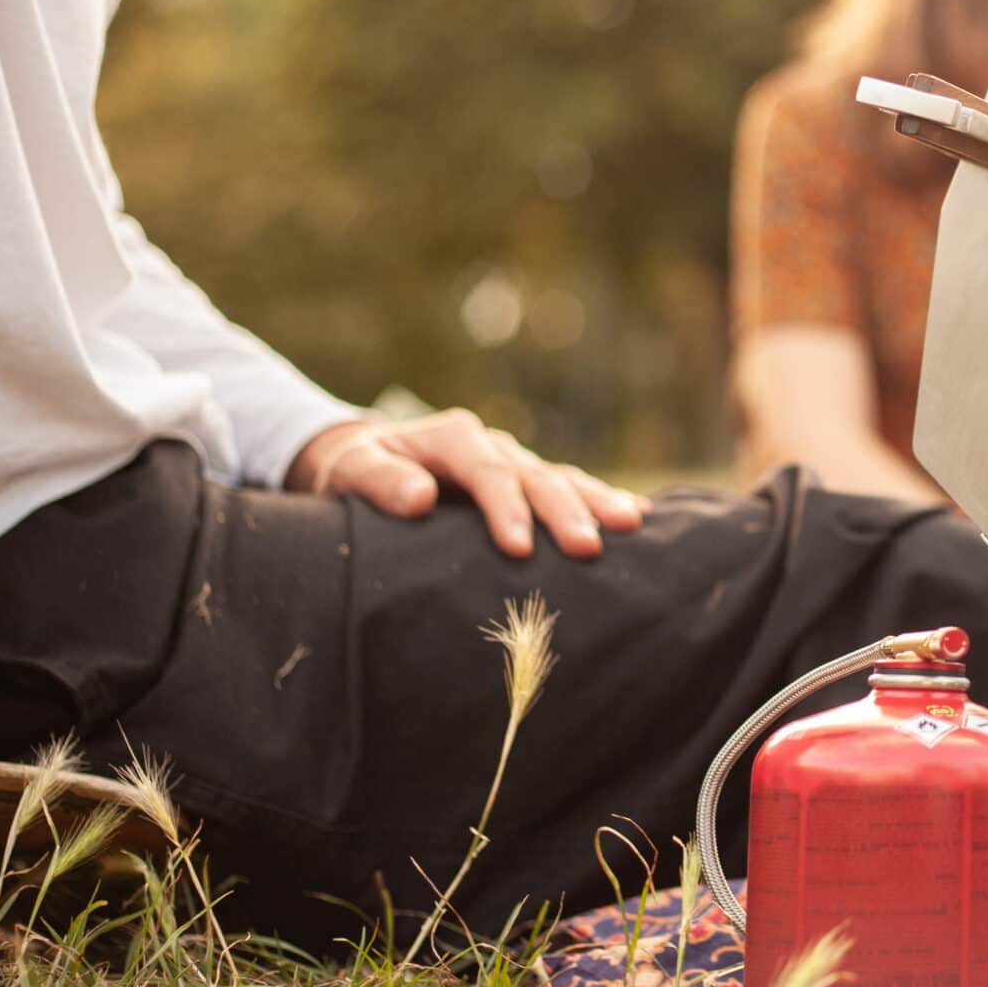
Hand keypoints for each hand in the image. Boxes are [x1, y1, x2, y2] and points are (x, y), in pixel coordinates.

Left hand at [287, 410, 649, 559]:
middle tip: (590, 548)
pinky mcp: (525, 483)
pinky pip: (568, 488)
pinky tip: (637, 515)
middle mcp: (493, 445)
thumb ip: (380, 482)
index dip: (506, 509)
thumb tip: (419, 497)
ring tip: (632, 524)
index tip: (518, 549)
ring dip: (596, 502)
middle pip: (536, 476)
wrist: (363, 461)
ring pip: (562, 479)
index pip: (488, 472)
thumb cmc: (352, 472)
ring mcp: (514, 462)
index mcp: (454, 437)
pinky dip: (599, 500)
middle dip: (565, 510)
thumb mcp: (350, 472)